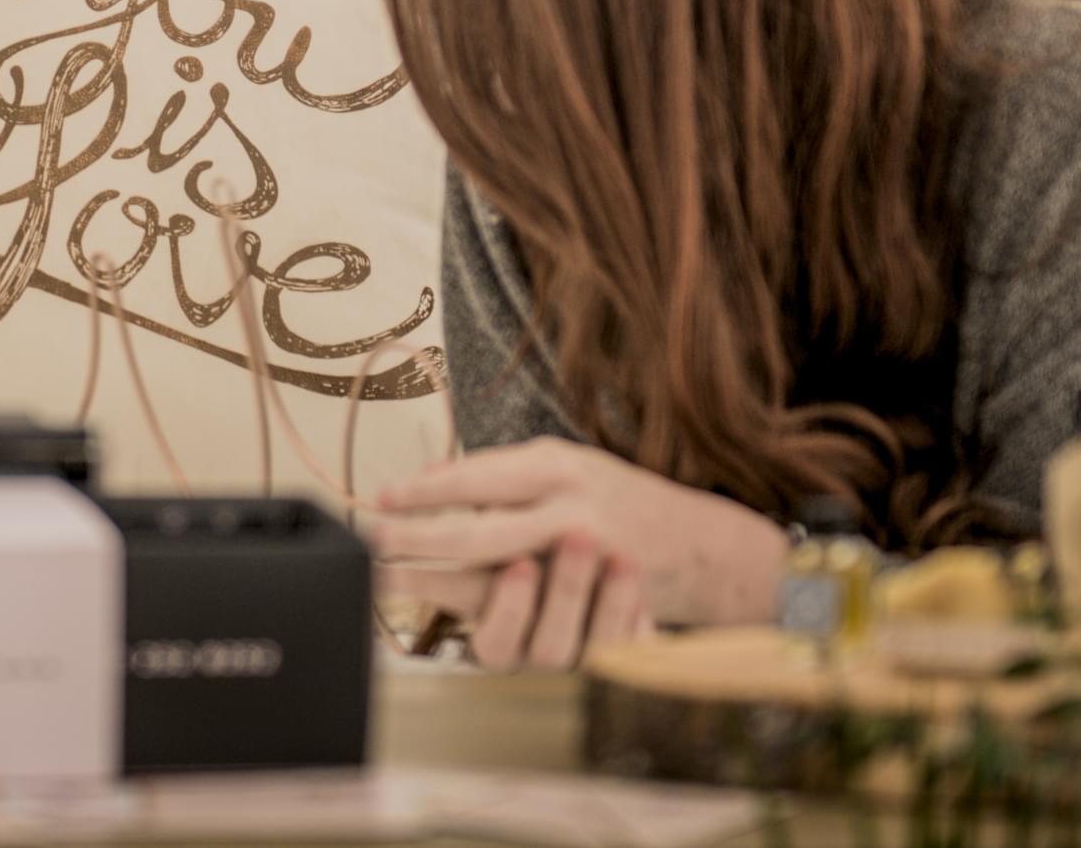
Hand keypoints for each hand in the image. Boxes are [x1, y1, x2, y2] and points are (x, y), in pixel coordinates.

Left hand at [363, 437, 787, 668]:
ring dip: (442, 579)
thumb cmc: (618, 501)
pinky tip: (455, 614)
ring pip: (501, 573)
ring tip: (397, 579)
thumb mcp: (569, 468)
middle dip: (421, 536)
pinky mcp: (585, 604)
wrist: (705, 546)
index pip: (480, 475)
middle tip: (374, 543)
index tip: (382, 499)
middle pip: (480, 525)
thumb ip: (507, 476)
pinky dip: (489, 612)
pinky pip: (532, 611)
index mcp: (559, 465)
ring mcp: (584, 562)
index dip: (427, 489)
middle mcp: (569, 507)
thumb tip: (431, 481)